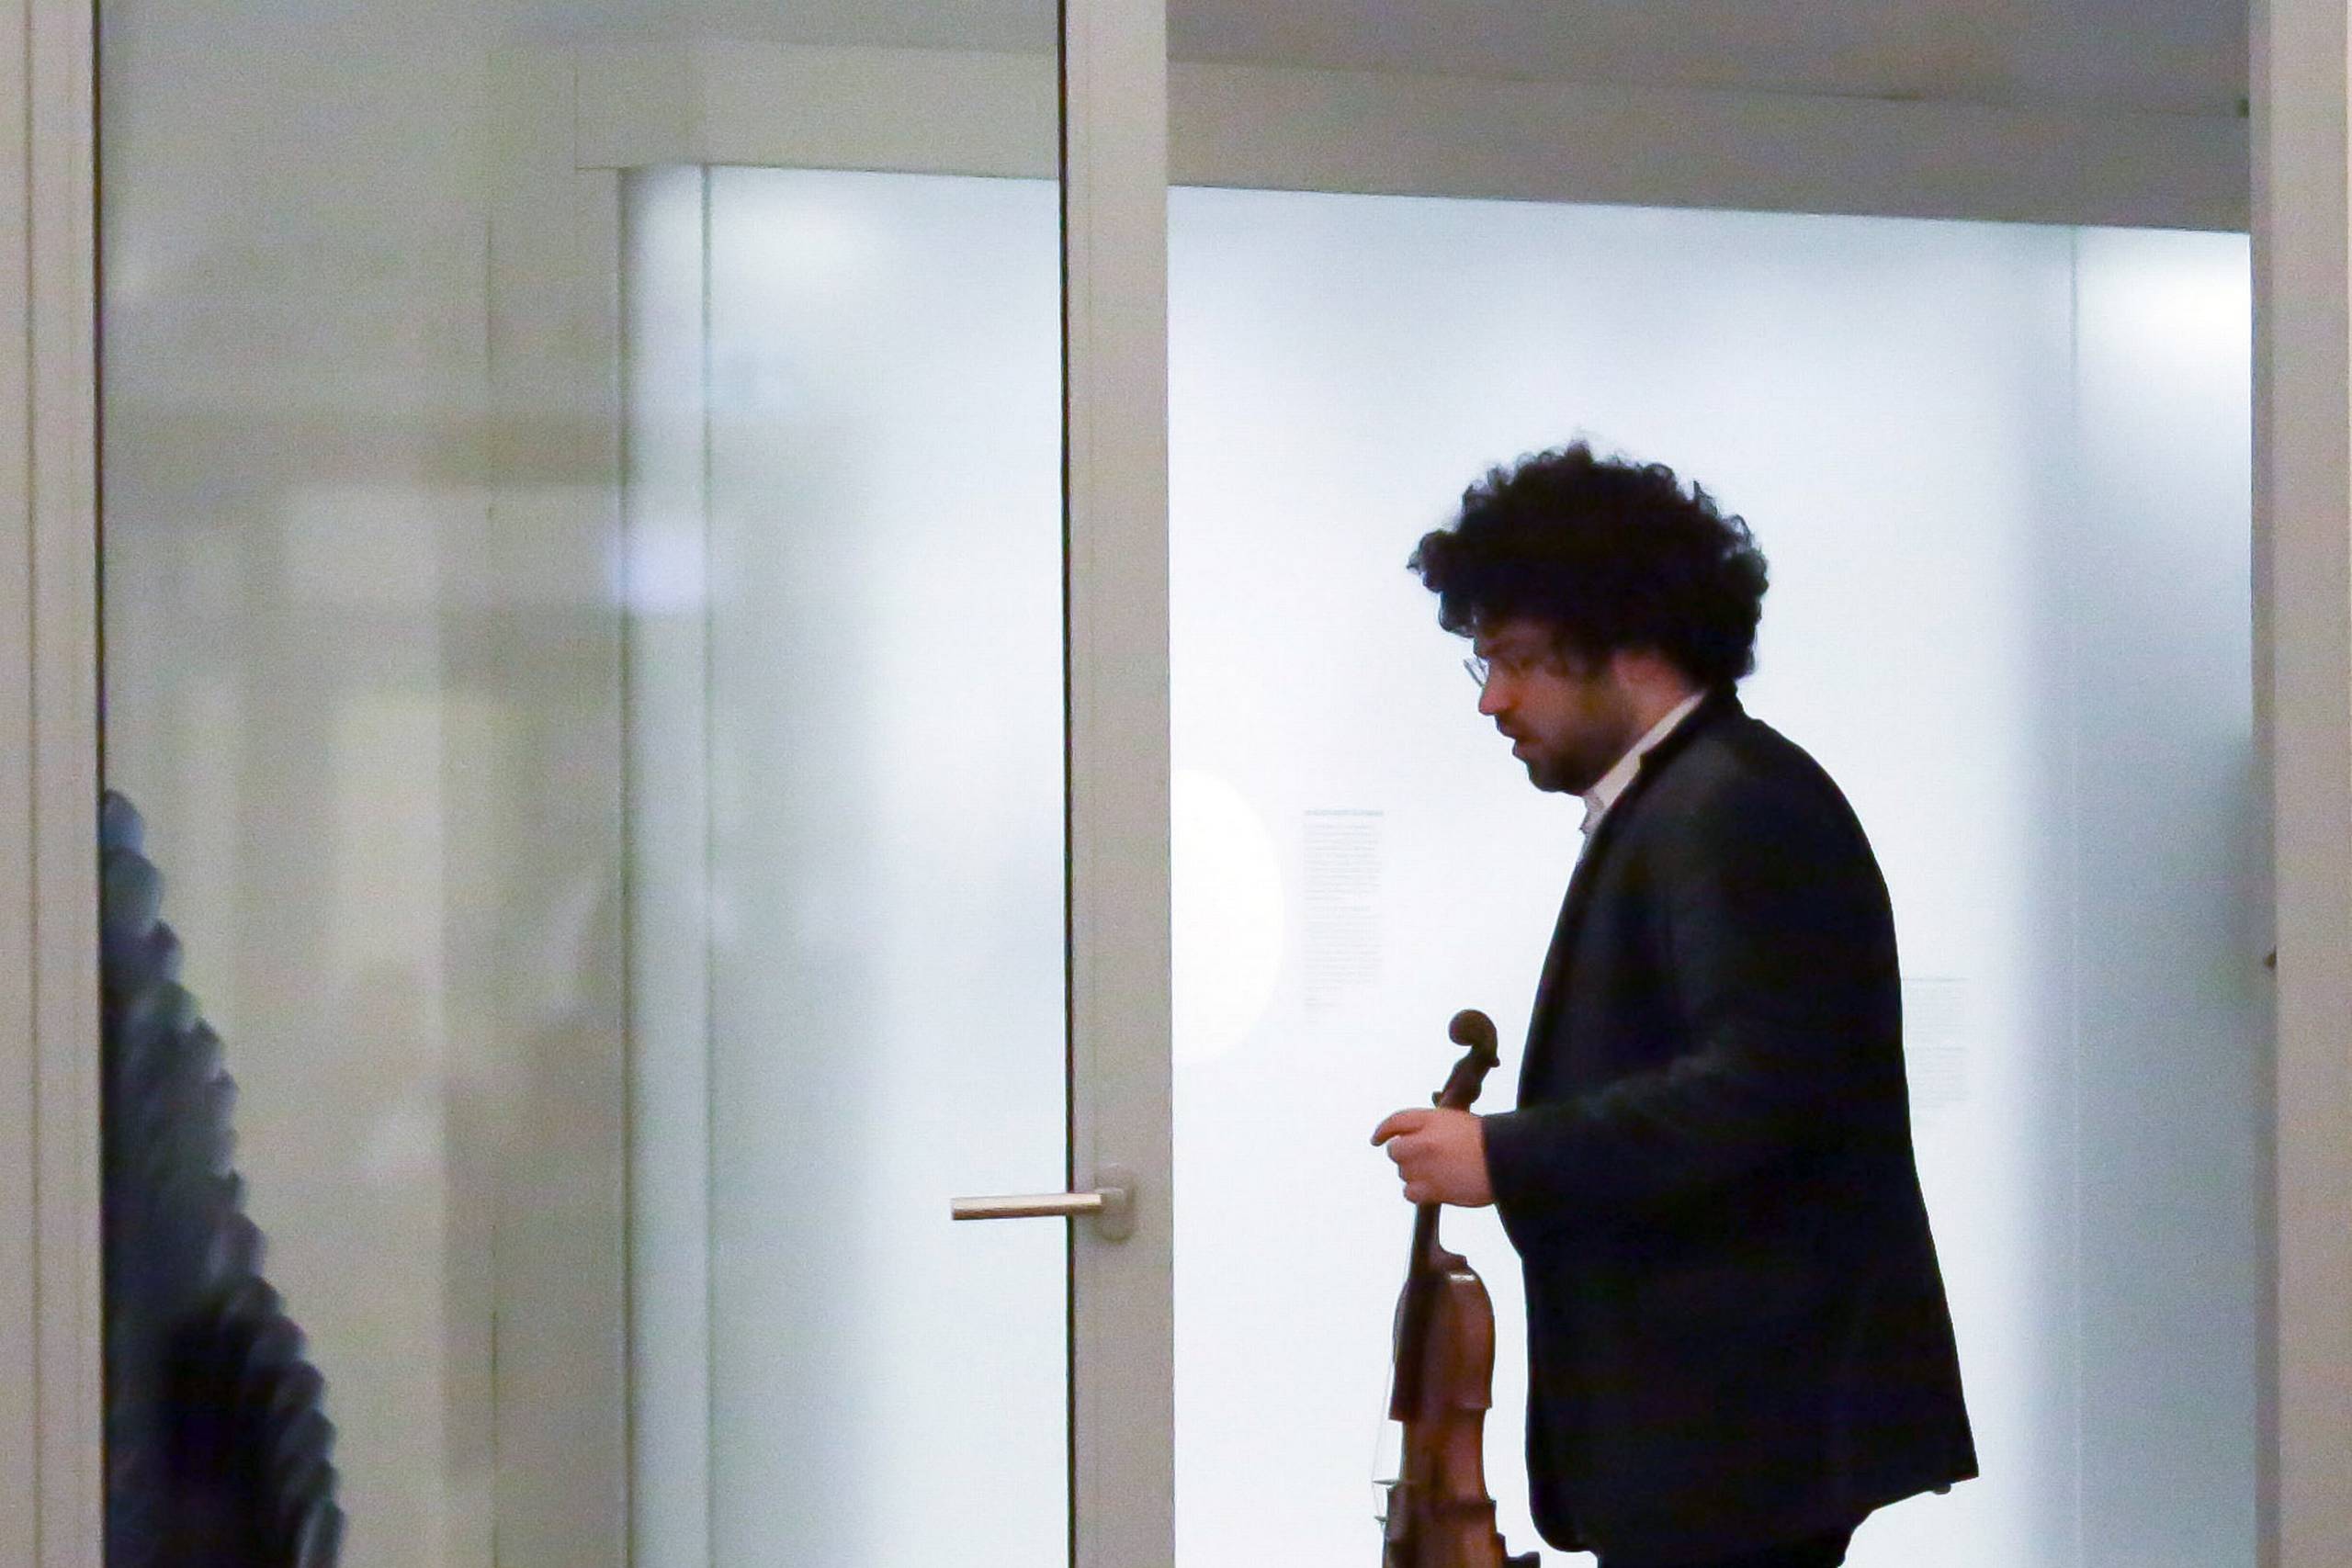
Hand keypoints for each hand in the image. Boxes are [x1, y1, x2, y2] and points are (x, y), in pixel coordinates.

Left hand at [1371, 1107, 1494, 1206]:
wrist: (1508, 1159)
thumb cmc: (1488, 1140)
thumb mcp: (1456, 1120)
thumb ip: (1430, 1126)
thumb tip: (1409, 1136)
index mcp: (1430, 1119)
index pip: (1396, 1122)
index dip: (1383, 1131)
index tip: (1376, 1140)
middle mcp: (1423, 1141)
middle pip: (1394, 1150)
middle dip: (1404, 1155)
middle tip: (1423, 1159)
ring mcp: (1425, 1166)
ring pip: (1403, 1173)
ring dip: (1414, 1174)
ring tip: (1440, 1172)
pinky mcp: (1432, 1189)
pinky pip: (1409, 1192)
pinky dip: (1418, 1191)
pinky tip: (1435, 1187)